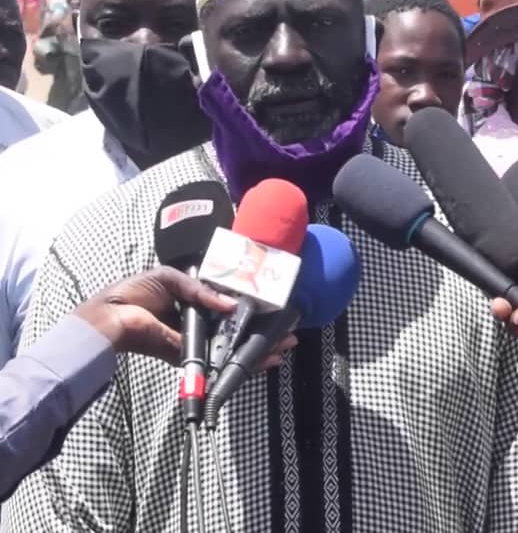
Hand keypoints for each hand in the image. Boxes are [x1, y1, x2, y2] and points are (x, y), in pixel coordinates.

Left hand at [73, 267, 296, 366]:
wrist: (109, 318)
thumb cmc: (133, 292)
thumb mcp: (172, 278)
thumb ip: (202, 290)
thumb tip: (229, 305)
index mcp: (191, 304)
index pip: (226, 308)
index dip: (249, 308)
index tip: (272, 308)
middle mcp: (196, 325)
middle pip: (234, 331)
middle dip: (261, 332)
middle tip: (288, 333)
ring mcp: (193, 343)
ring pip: (231, 348)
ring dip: (258, 348)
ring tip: (284, 345)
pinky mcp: (187, 357)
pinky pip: (217, 359)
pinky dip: (241, 360)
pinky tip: (264, 357)